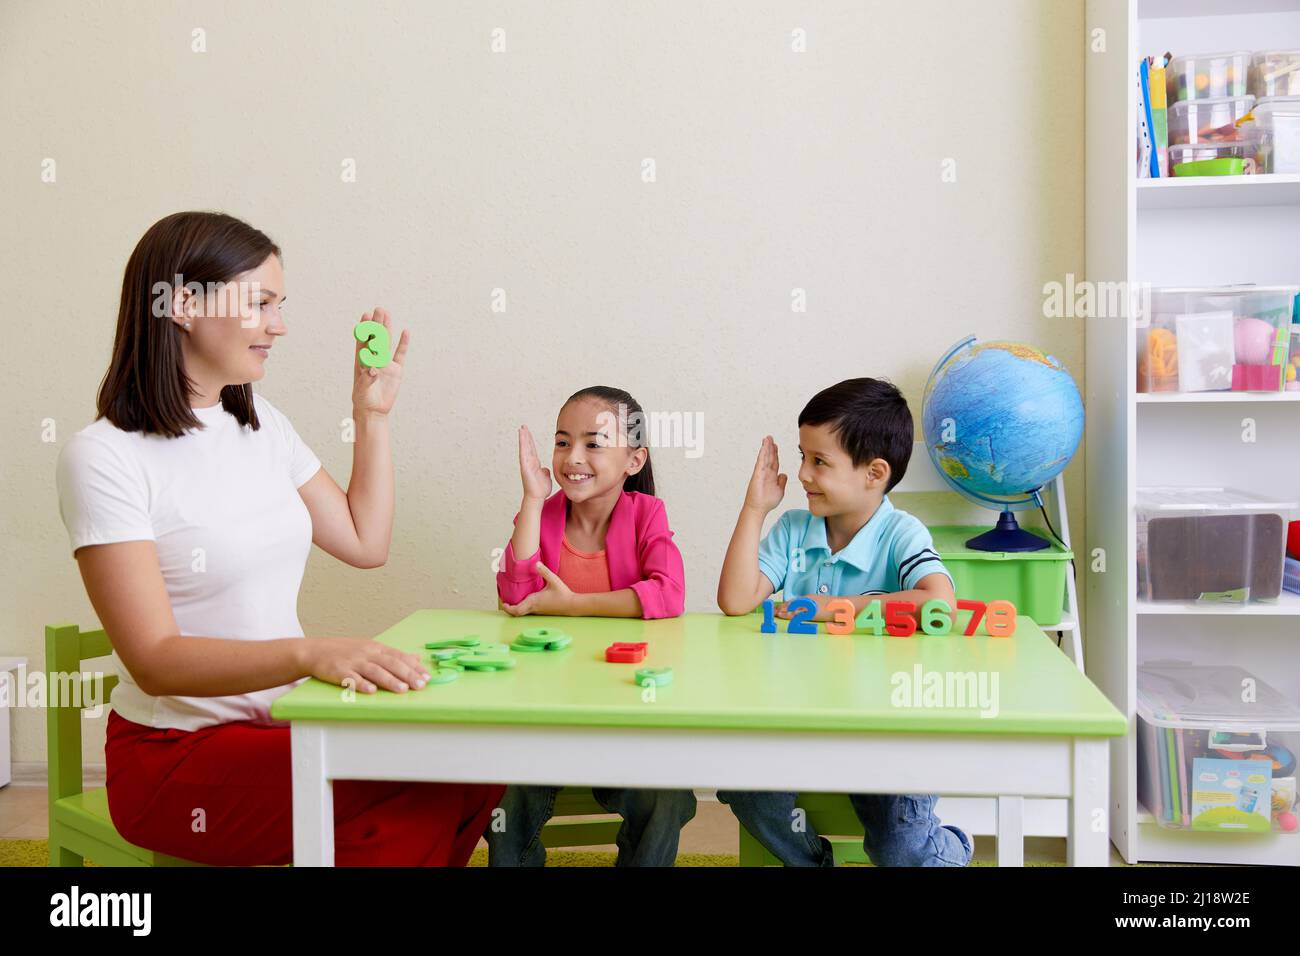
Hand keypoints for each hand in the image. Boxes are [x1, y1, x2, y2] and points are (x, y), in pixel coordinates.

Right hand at [303, 636, 429, 693]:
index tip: (427, 677)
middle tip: (421, 685)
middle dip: (407, 674)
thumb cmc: (345, 651)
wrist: (314, 650)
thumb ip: (392, 655)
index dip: (414, 667)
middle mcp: (367, 653)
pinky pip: (351, 678)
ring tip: (403, 689)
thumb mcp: (370, 648)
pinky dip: (362, 684)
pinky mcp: (338, 671)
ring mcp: (353, 662)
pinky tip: (372, 691)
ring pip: (374, 671)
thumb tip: (415, 658)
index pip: (399, 656)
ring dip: (389, 680)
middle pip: (390, 663)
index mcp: (376, 648)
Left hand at [352, 307, 409, 416]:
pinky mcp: (396, 370)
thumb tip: (372, 368)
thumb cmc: (363, 399)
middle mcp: (373, 358)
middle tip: (379, 309)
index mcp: (361, 361)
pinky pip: (400, 354)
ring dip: (387, 328)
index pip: (363, 341)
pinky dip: (403, 344)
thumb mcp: (362, 389)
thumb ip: (367, 378)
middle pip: (375, 338)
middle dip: (377, 324)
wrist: (374, 410)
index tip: (366, 315)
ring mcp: (385, 363)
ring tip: (387, 314)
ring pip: (386, 342)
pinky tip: (405, 332)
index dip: (364, 329)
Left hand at [501, 563, 574, 615]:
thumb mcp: (554, 580)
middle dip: (509, 609)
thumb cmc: (563, 593)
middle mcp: (534, 608)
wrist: (572, 605)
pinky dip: (523, 609)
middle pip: (517, 613)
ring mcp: (538, 611)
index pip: (517, 609)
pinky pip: (528, 612)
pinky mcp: (542, 611)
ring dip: (516, 609)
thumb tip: (536, 563)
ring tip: (512, 602)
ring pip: (523, 613)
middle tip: (505, 603)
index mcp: (534, 601)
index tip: (504, 603)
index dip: (508, 608)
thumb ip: (544, 571)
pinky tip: (524, 602)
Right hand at [518, 425, 552, 502]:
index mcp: (534, 463)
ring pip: (524, 448)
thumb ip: (544, 471)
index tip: (528, 431)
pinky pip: (524, 454)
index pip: (532, 449)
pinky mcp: (525, 467)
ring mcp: (526, 464)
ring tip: (521, 429)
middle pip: (527, 446)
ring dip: (523, 438)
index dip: (530, 440)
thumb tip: (545, 469)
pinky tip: (522, 439)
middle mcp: (529, 462)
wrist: (537, 497)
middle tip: (523, 426)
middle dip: (525, 436)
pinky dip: (523, 446)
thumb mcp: (545, 477)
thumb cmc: (540, 489)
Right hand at [744, 435, 786, 513]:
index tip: (775, 445)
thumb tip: (783, 474)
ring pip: (765, 457)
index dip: (775, 453)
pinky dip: (762, 454)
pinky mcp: (757, 474)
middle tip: (770, 438)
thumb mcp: (780, 490)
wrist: (759, 508)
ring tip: (767, 438)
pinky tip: (764, 447)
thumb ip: (782, 481)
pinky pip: (761, 462)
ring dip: (766, 447)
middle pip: (769, 457)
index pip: (774, 461)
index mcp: (772, 476)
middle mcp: (766, 472)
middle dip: (770, 447)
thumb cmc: (767, 502)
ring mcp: (761, 472)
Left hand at [774, 594, 845, 621]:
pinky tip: (783, 615)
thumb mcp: (821, 603)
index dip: (786, 605)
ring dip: (783, 611)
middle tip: (773, 611)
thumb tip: (807, 610)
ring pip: (792, 608)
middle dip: (782, 608)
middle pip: (791, 604)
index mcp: (810, 598)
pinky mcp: (811, 613)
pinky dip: (789, 615)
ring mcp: (809, 607)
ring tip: (775, 613)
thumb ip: (813, 606)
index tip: (779, 608)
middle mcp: (808, 601)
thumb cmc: (834, 606)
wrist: (842, 606)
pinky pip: (798, 614)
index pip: (795, 601)